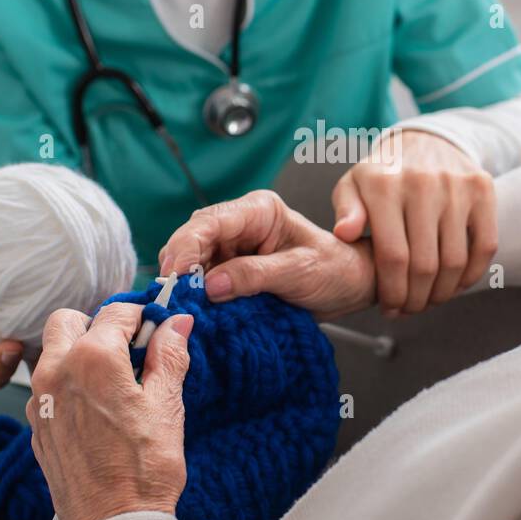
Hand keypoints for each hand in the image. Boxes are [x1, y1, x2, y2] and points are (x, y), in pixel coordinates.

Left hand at [27, 303, 191, 519]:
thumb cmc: (143, 470)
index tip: (158, 328)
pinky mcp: (37, 424)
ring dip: (80, 351)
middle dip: (99, 325)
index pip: (116, 311)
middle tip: (129, 348)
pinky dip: (69, 382)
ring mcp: (41, 400)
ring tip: (115, 380)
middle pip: (69, 320)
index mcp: (92, 359)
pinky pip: (48, 385)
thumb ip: (169, 356)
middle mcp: (57, 372)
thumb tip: (177, 325)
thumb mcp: (167, 405)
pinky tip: (98, 407)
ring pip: (53, 351)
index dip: (143, 315)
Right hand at [158, 190, 375, 320]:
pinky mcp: (230, 269)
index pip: (210, 222)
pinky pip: (202, 279)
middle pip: (193, 238)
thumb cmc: (333, 270)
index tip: (175, 276)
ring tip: (181, 306)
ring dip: (184, 283)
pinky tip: (191, 309)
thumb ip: (254, 276)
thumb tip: (211, 286)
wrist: (348, 286)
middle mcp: (240, 223)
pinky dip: (194, 294)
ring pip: (192, 260)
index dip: (187, 246)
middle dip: (179, 266)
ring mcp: (232, 246)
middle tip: (171, 297)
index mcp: (259, 210)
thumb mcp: (298, 272)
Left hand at [332, 130, 496, 316]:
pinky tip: (454, 285)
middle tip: (409, 310)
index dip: (392, 292)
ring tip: (428, 301)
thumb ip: (346, 211)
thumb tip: (344, 233)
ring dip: (442, 293)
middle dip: (416, 299)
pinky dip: (471, 275)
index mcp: (383, 185)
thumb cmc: (382, 175)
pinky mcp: (483, 188)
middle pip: (425, 265)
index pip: (392, 256)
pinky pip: (485, 245)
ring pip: (455, 261)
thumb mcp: (353, 186)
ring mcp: (456, 185)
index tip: (388, 308)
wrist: (424, 142)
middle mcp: (422, 183)